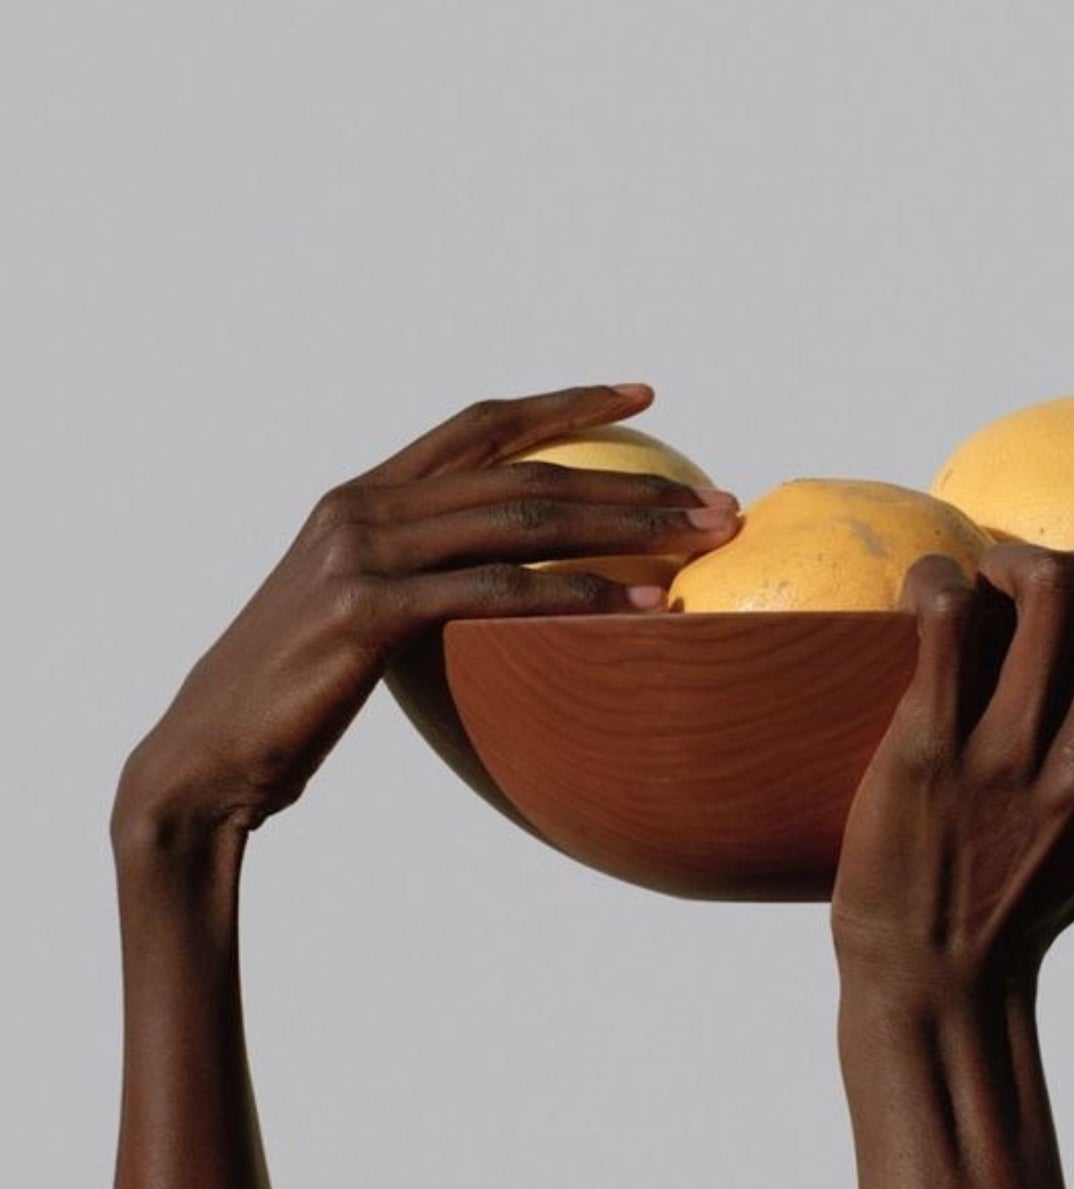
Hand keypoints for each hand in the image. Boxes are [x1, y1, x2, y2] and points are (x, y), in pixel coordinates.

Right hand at [113, 383, 738, 838]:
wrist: (208, 754)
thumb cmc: (294, 697)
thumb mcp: (363, 620)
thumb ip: (424, 585)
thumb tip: (506, 601)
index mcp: (364, 496)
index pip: (480, 426)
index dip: (565, 404)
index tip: (644, 397)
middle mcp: (362, 504)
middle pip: (523, 468)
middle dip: (631, 479)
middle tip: (715, 499)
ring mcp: (361, 551)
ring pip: (521, 516)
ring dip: (627, 523)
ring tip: (704, 538)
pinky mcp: (365, 609)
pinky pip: (495, 590)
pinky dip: (578, 593)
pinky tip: (642, 605)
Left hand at [831, 543, 1073, 1000]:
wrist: (941, 970)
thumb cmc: (1043, 894)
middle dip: (1070, 557)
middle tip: (1023, 589)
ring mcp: (1013, 750)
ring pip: (1049, 584)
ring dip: (1010, 557)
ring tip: (981, 584)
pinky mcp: (932, 746)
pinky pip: (949, 615)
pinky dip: (937, 578)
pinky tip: (926, 595)